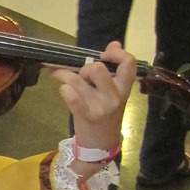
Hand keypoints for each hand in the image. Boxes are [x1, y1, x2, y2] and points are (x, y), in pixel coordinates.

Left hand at [52, 42, 136, 173]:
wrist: (100, 146)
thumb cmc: (105, 116)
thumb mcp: (114, 94)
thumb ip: (113, 71)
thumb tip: (114, 43)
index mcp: (124, 89)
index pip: (129, 63)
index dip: (116, 53)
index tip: (104, 54)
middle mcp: (114, 97)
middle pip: (98, 68)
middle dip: (85, 68)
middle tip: (81, 75)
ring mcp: (99, 107)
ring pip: (78, 80)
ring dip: (65, 75)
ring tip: (60, 76)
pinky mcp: (85, 116)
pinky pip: (69, 95)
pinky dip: (63, 89)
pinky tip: (62, 89)